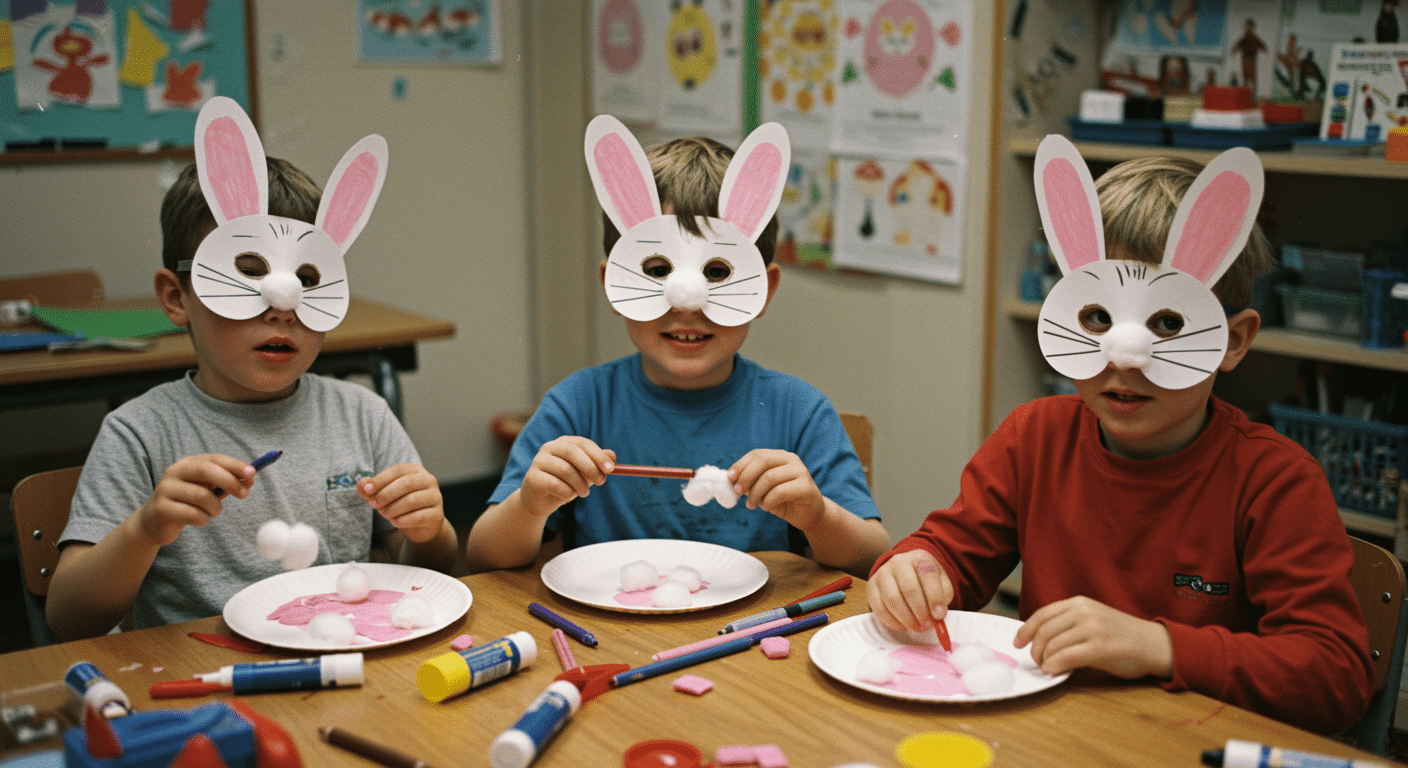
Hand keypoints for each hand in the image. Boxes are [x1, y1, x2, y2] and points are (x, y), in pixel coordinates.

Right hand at [136, 454, 257, 544]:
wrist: (153, 523)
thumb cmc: (186, 502)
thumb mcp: (206, 489)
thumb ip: (225, 482)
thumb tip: (250, 478)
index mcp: (186, 464)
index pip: (213, 459)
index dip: (234, 465)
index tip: (253, 473)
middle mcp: (174, 472)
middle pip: (206, 470)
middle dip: (230, 481)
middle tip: (244, 494)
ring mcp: (165, 490)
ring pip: (202, 496)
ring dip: (216, 507)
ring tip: (213, 512)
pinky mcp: (161, 508)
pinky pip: (193, 514)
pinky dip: (204, 519)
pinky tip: (200, 520)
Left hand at [360, 464, 444, 543]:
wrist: (422, 527)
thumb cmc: (402, 506)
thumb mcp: (385, 496)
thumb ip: (372, 489)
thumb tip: (361, 484)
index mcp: (416, 471)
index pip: (398, 470)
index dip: (381, 479)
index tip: (367, 490)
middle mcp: (429, 481)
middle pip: (406, 484)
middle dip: (386, 494)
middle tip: (373, 504)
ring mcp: (436, 497)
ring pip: (412, 501)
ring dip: (393, 508)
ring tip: (384, 514)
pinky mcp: (438, 515)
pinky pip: (418, 516)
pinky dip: (402, 520)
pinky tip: (395, 522)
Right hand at [518, 436, 616, 517]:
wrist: (542, 501)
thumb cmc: (566, 483)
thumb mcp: (584, 473)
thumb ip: (597, 463)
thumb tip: (612, 455)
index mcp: (564, 442)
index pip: (583, 443)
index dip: (598, 455)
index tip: (611, 469)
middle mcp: (549, 447)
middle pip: (572, 452)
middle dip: (590, 468)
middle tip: (601, 482)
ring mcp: (538, 461)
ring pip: (565, 470)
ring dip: (580, 485)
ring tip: (584, 493)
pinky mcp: (532, 477)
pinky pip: (555, 485)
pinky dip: (567, 493)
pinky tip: (568, 496)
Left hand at [728, 449, 825, 528]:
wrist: (809, 515)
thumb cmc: (783, 501)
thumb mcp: (763, 489)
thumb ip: (750, 482)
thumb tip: (730, 479)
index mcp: (780, 456)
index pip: (757, 454)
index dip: (741, 464)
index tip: (730, 478)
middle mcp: (792, 460)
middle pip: (763, 461)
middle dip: (746, 476)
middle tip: (737, 491)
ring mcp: (801, 472)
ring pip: (770, 477)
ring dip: (755, 493)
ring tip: (751, 505)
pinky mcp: (806, 487)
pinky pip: (780, 492)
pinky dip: (768, 501)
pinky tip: (766, 507)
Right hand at [866, 550, 952, 632]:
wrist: (906, 571)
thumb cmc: (925, 580)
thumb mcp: (941, 582)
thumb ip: (943, 597)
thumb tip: (937, 616)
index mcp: (919, 558)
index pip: (927, 575)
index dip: (935, 598)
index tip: (939, 615)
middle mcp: (899, 562)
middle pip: (909, 589)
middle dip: (920, 612)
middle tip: (927, 625)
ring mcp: (882, 573)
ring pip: (892, 599)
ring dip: (906, 619)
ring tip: (916, 627)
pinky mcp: (871, 587)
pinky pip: (878, 608)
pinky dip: (892, 622)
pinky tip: (903, 625)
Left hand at [1013, 596, 1173, 678]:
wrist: (1154, 644)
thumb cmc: (1120, 635)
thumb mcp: (1092, 619)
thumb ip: (1068, 624)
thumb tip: (1038, 639)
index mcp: (1079, 603)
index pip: (1042, 615)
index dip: (1025, 630)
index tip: (1018, 642)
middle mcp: (1084, 612)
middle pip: (1044, 631)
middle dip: (1034, 649)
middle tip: (1036, 661)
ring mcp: (1093, 628)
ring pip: (1052, 645)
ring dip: (1044, 660)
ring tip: (1047, 667)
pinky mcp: (1100, 647)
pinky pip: (1066, 657)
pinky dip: (1054, 666)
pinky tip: (1053, 671)